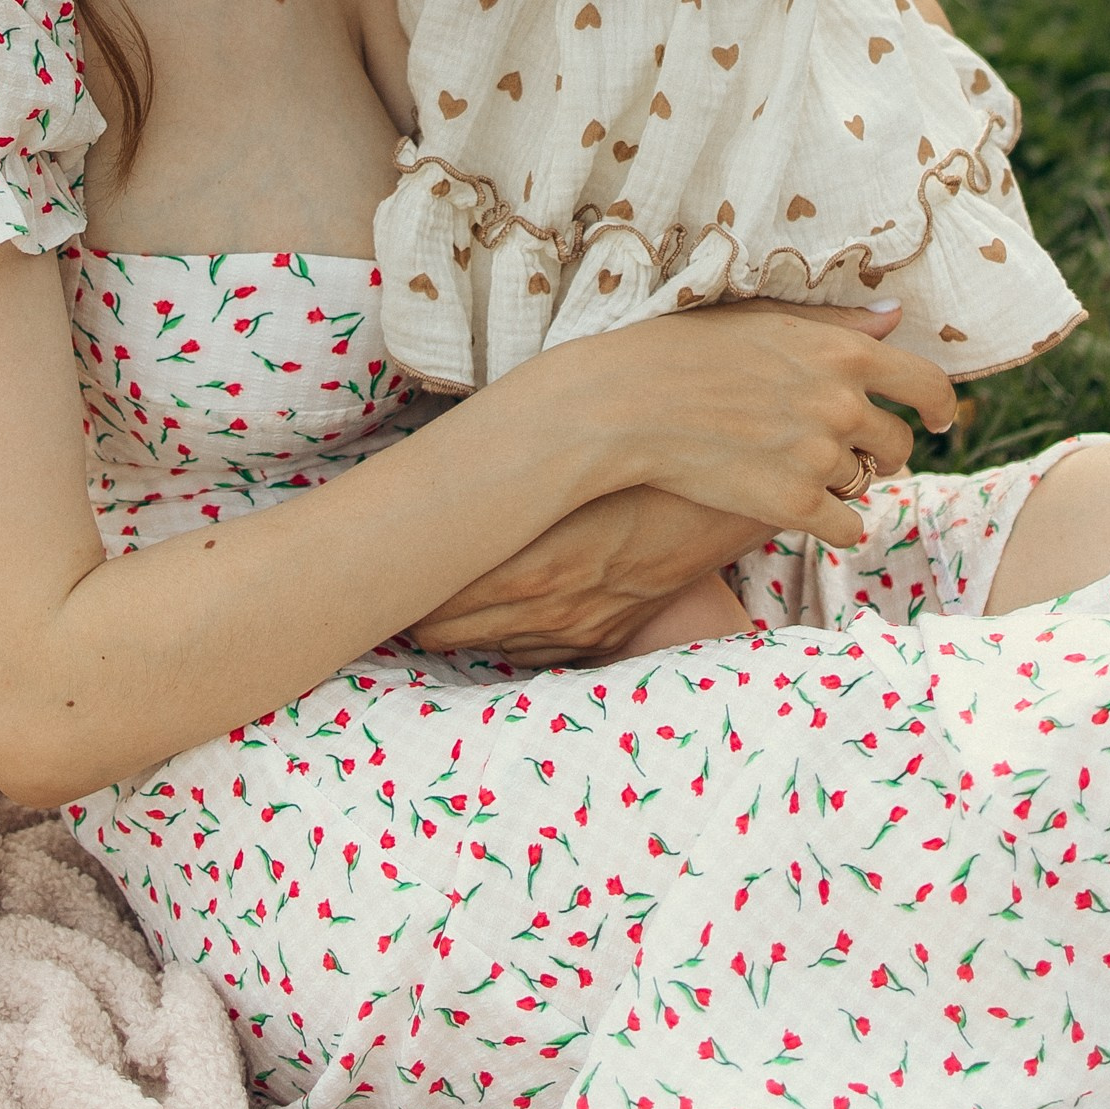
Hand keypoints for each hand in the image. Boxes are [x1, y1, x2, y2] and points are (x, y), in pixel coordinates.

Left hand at [412, 485, 771, 660]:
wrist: (730, 491)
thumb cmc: (643, 459)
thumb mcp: (571, 462)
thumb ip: (503, 477)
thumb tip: (435, 477)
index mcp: (540, 562)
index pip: (438, 600)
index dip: (400, 589)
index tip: (379, 566)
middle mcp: (556, 606)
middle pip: (448, 631)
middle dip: (418, 609)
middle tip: (397, 578)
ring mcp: (585, 626)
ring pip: (490, 643)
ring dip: (460, 622)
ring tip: (435, 590)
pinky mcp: (610, 634)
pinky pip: (538, 649)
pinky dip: (510, 631)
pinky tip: (501, 604)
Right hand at [572, 296, 952, 546]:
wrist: (628, 403)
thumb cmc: (687, 349)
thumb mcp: (766, 319)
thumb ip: (838, 325)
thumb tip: (895, 321)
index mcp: (842, 352)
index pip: (927, 383)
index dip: (939, 406)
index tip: (936, 420)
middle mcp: (842, 404)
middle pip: (898, 443)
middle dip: (879, 448)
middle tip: (846, 449)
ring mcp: (820, 458)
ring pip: (869, 483)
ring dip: (848, 482)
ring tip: (808, 471)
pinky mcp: (793, 505)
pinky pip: (847, 528)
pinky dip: (833, 523)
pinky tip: (806, 511)